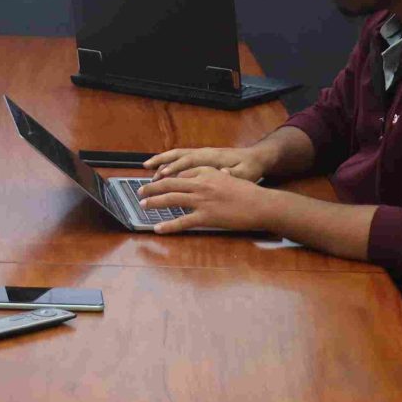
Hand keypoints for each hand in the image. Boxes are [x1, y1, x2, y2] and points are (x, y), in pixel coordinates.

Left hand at [137, 168, 277, 234]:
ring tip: (143, 205)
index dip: (165, 177)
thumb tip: (206, 178)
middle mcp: (201, 184)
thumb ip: (214, 176)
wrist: (261, 204)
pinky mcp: (206, 217)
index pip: (180, 173)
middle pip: (170, 183)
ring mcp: (202, 201)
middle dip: (152, 187)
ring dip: (154, 202)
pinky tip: (159, 228)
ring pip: (172, 199)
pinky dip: (168, 225)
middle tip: (141, 191)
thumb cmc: (248, 192)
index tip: (156, 181)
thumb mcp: (229, 177)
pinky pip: (183, 221)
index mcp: (206, 172)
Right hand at [145, 146, 266, 181]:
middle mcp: (204, 153)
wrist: (256, 158)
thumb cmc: (250, 168)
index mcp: (212, 157)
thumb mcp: (246, 173)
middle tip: (147, 173)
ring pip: (177, 154)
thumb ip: (233, 174)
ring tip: (147, 167)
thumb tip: (222, 172)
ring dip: (162, 160)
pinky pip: (181, 157)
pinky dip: (169, 161)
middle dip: (161, 163)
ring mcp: (202, 154)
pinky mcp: (202, 158)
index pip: (190, 160)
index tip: (162, 175)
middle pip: (178, 155)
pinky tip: (161, 169)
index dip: (176, 167)